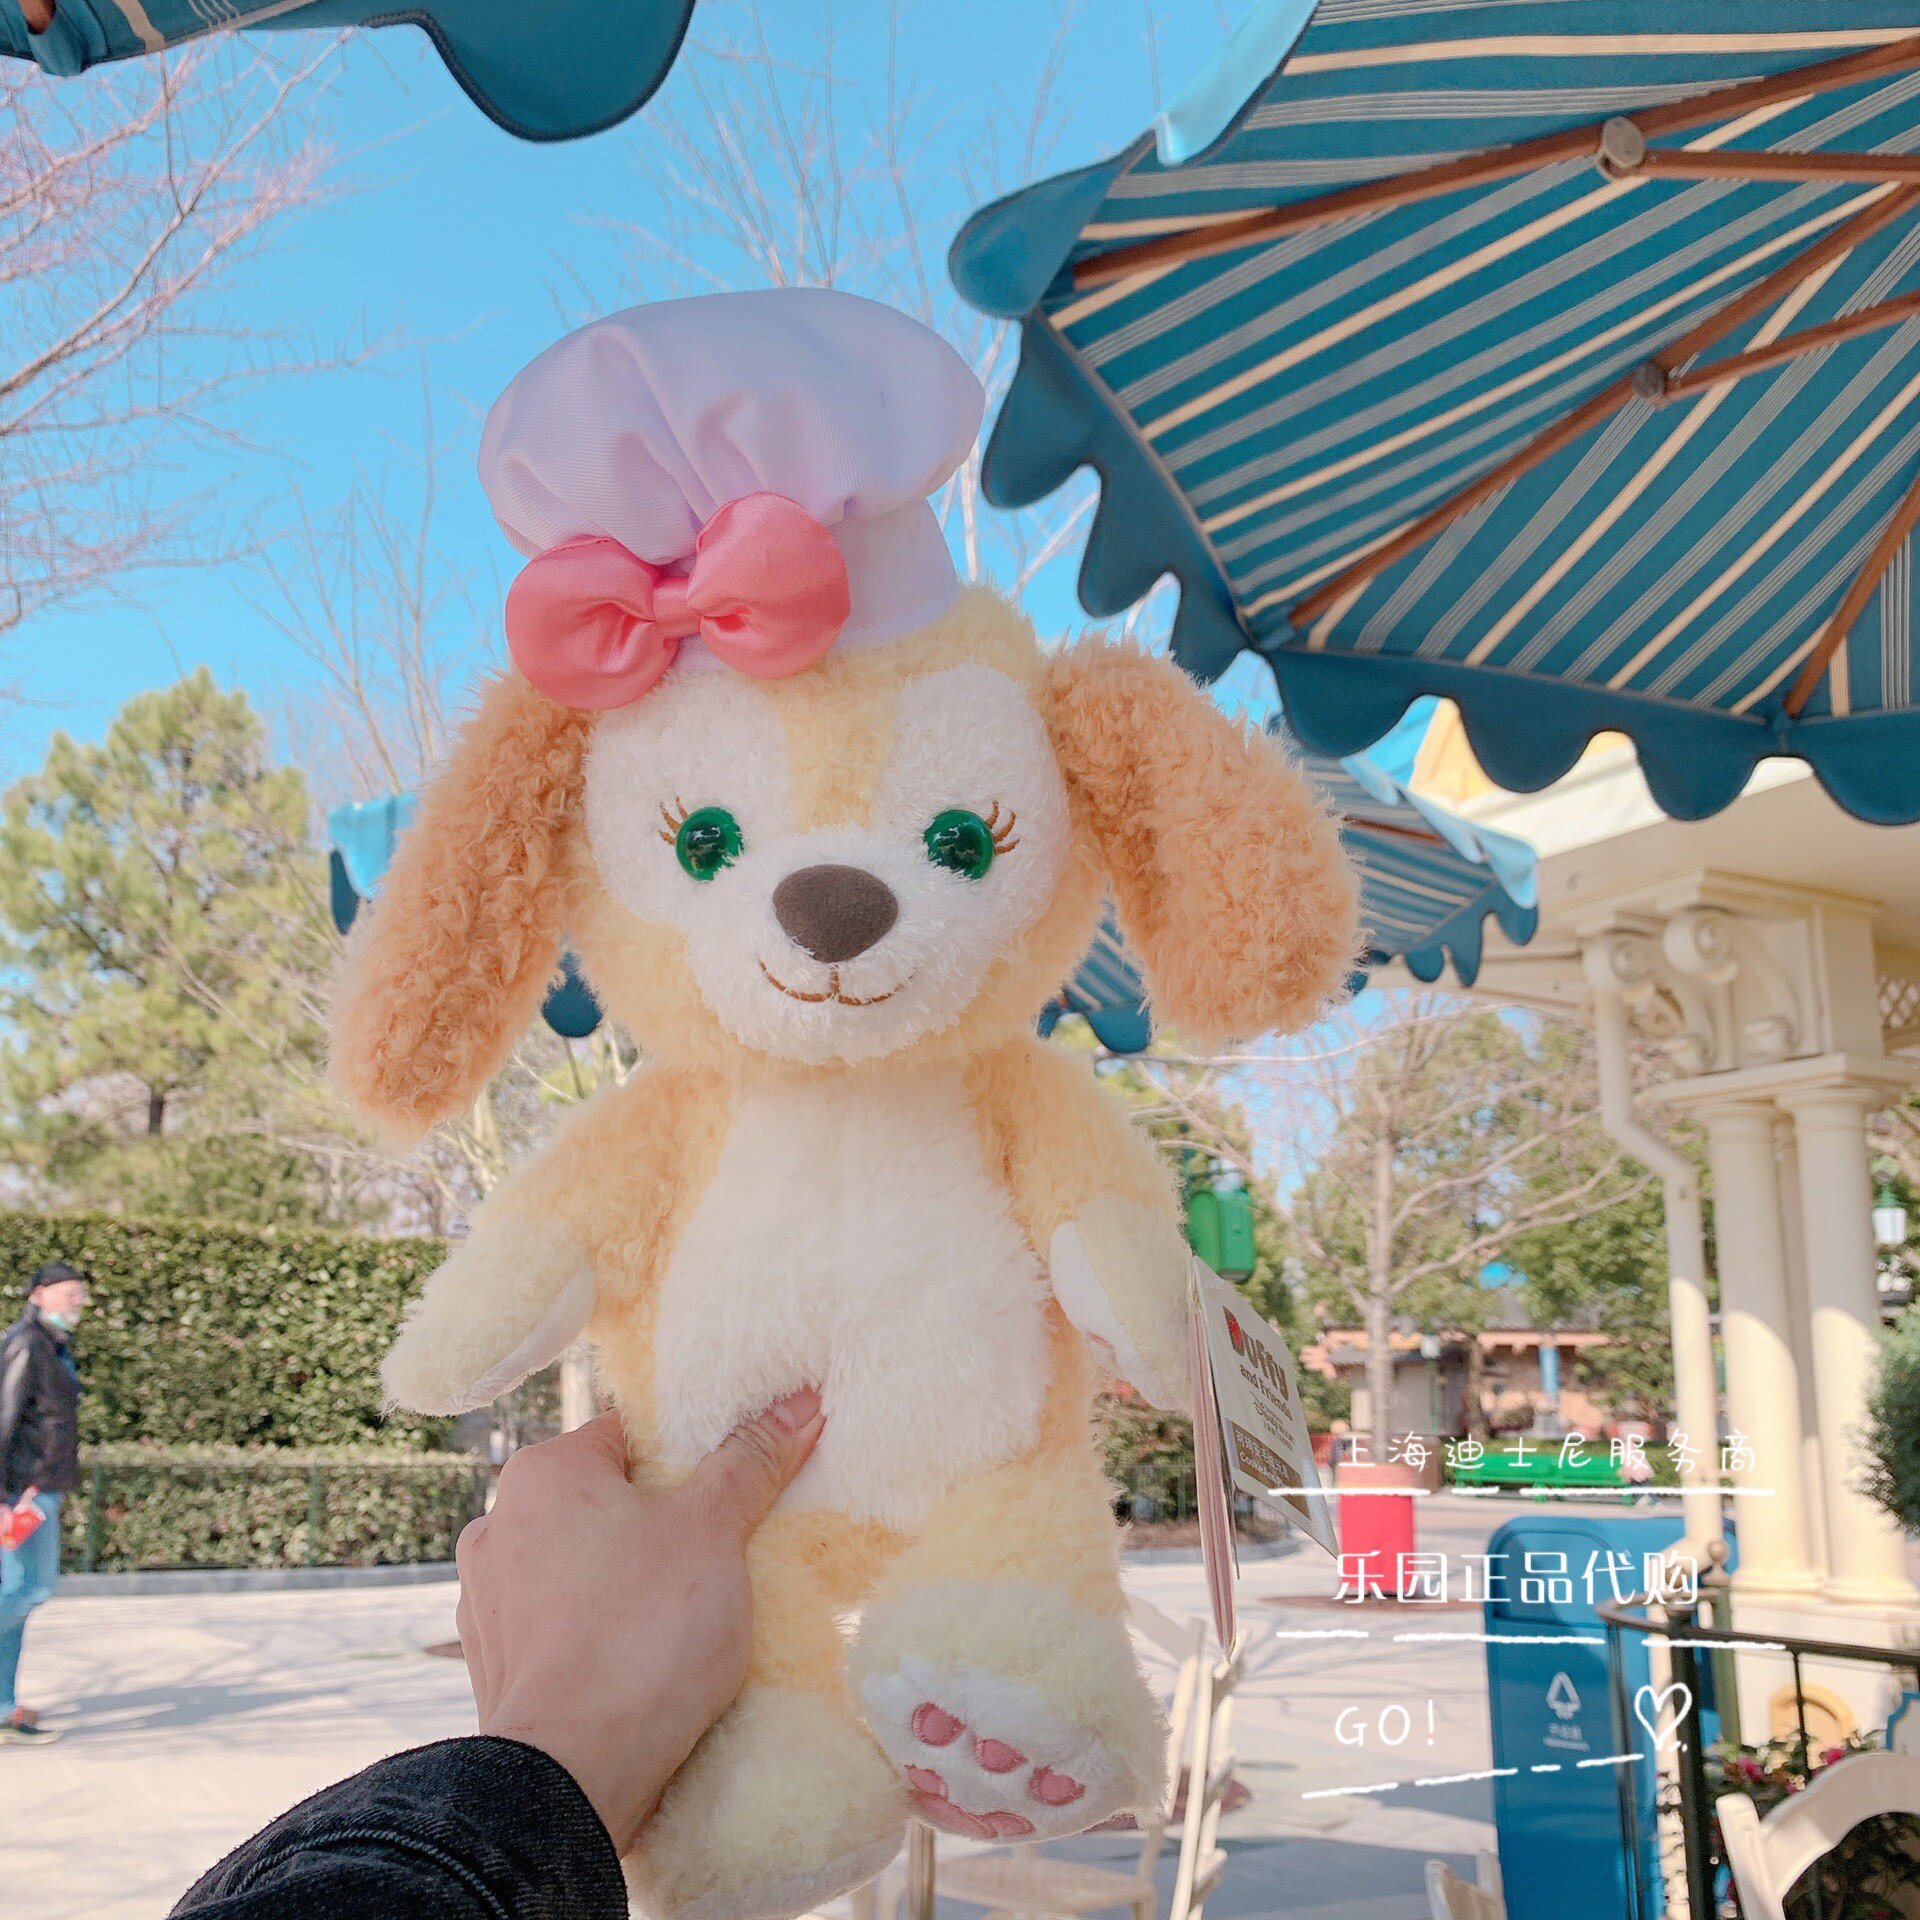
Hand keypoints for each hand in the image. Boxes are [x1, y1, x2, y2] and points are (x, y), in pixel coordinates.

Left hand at [454, 1388, 823, 1852]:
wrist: (572, 1775)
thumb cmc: (642, 1634)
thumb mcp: (714, 1530)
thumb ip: (751, 1460)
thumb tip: (797, 1404)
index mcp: (542, 1473)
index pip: (629, 1436)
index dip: (687, 1460)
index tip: (727, 1491)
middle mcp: (499, 1523)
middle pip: (602, 1502)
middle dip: (657, 1524)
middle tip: (716, 1553)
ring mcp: (487, 1599)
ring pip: (577, 1566)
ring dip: (622, 1581)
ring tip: (680, 1616)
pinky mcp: (492, 1666)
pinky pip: (558, 1627)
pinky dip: (595, 1633)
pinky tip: (640, 1658)